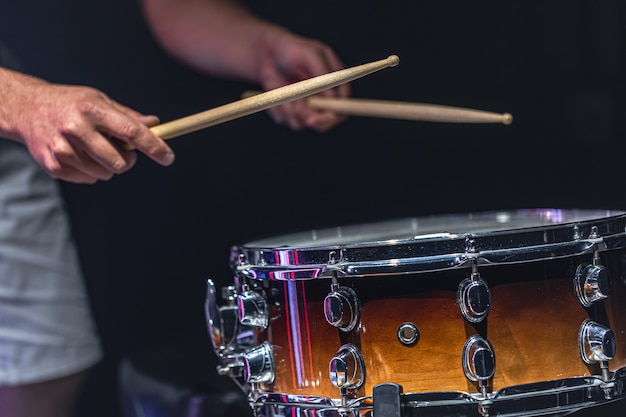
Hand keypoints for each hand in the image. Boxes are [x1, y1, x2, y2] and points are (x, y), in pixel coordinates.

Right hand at [6, 76, 173, 183]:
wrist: (28, 108)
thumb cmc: (71, 104)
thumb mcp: (99, 100)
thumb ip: (128, 116)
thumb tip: (155, 124)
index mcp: (92, 110)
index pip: (131, 132)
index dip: (154, 146)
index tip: (168, 157)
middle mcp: (76, 129)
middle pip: (120, 161)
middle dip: (128, 159)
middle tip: (120, 149)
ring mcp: (63, 149)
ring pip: (106, 173)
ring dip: (108, 165)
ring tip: (93, 148)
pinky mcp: (54, 165)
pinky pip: (89, 179)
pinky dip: (91, 171)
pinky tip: (78, 153)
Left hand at [258, 32, 349, 131]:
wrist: (270, 53)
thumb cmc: (293, 49)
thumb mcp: (311, 53)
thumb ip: (323, 71)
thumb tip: (332, 95)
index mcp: (335, 85)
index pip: (342, 109)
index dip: (332, 117)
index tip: (316, 117)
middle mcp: (323, 100)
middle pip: (324, 122)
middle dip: (309, 118)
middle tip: (295, 108)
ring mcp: (307, 108)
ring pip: (302, 123)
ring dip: (289, 109)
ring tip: (280, 85)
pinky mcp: (291, 112)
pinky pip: (285, 119)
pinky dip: (277, 106)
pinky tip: (274, 88)